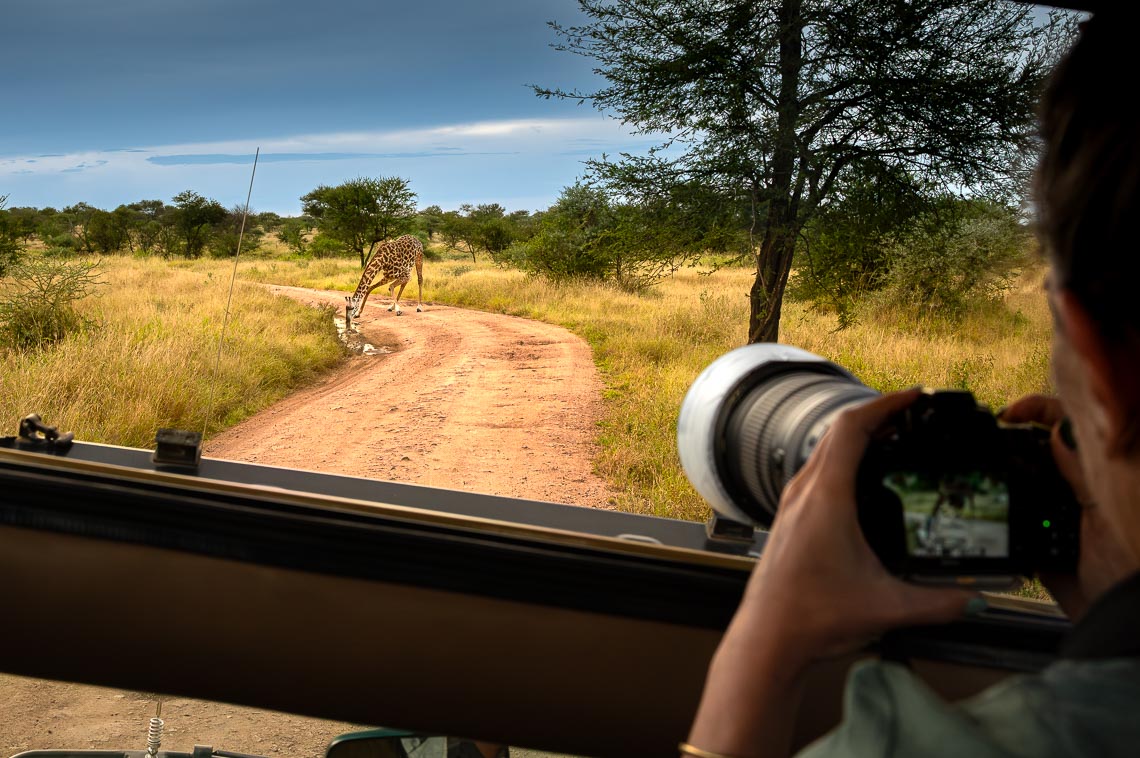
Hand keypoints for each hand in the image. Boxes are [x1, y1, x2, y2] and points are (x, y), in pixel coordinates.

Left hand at [724, 390, 978, 665]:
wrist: (767, 638)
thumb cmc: (811, 617)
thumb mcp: (887, 608)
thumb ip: (939, 603)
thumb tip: (975, 597)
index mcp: (826, 497)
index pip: (853, 428)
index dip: (886, 405)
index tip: (914, 398)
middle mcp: (804, 492)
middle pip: (838, 431)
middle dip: (877, 415)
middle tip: (913, 414)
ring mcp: (792, 503)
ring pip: (824, 449)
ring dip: (857, 436)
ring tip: (894, 439)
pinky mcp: (789, 518)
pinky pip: (817, 470)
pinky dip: (842, 459)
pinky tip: (863, 478)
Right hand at [1000, 394, 1130, 619]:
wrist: (1121, 623)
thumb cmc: (1131, 567)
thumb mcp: (1109, 510)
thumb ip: (1083, 469)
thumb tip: (1056, 427)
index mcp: (1098, 470)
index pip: (1067, 422)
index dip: (1036, 409)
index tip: (1006, 415)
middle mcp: (1077, 487)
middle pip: (1036, 447)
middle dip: (1006, 440)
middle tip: (979, 441)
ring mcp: (1055, 515)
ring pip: (1017, 482)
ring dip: (996, 477)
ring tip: (974, 474)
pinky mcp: (1037, 546)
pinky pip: (1008, 524)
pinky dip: (993, 516)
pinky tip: (980, 511)